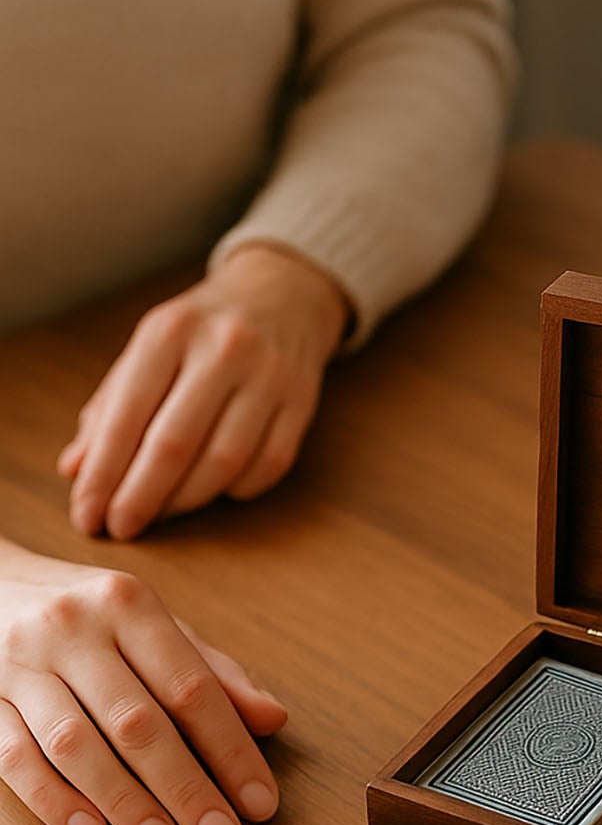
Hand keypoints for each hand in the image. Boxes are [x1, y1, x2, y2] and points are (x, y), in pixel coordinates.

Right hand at [0, 542, 284, 824]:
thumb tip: (272, 719)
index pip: (190, 687)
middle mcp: (73, 630)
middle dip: (185, 788)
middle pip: (137, 722)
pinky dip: (54, 800)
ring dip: (124, 801)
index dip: (231, 751)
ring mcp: (20, 664)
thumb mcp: (152, 626)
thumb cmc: (86, 615)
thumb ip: (211, 672)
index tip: (259, 804)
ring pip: (75, 744)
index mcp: (128, 605)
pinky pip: (14, 757)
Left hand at [59, 245, 347, 540]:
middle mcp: (223, 349)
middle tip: (120, 530)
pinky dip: (236, 490)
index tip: (87, 515)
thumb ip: (110, 408)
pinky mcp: (303, 402)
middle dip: (140, 498)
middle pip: (174, 445)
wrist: (282, 295)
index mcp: (170, 331)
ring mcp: (270, 376)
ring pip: (224, 462)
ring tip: (161, 514)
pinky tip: (213, 491)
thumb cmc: (200, 332)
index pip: (127, 416)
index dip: (103, 474)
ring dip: (185, 501)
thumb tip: (75, 471)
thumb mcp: (148, 351)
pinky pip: (268, 466)